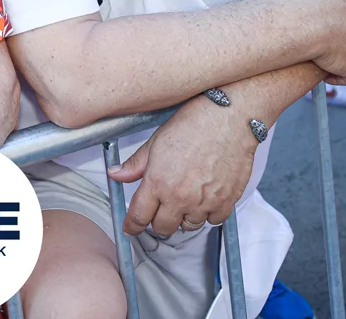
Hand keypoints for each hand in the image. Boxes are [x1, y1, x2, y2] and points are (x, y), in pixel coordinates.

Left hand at [108, 96, 255, 236]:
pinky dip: (207, 213)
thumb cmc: (193, 124)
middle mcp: (180, 197)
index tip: (130, 228)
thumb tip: (116, 174)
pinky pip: (213, 220)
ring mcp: (204, 202)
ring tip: (184, 196)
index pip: (138, 216)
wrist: (228, 118)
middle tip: (159, 207)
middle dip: (157, 220)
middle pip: (163, 228)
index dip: (131, 225)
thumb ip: (135, 164)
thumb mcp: (156, 141)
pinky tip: (204, 196)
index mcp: (158, 182)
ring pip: (188, 226)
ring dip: (183, 217)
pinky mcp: (226, 202)